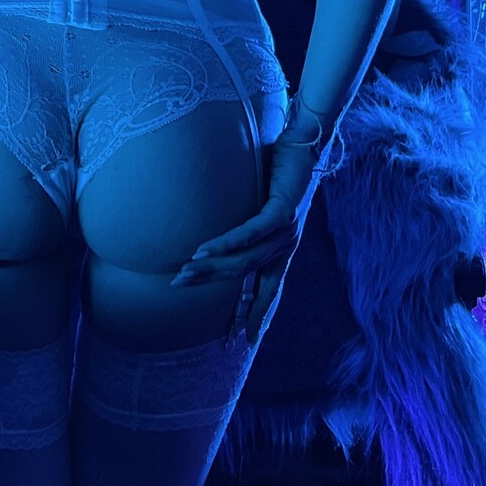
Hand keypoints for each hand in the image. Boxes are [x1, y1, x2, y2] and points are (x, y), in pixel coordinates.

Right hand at [170, 113, 325, 335]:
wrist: (306, 144)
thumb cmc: (279, 172)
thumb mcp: (261, 208)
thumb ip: (245, 228)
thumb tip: (214, 239)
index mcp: (284, 251)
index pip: (269, 292)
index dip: (256, 316)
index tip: (244, 341)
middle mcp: (286, 246)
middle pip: (246, 277)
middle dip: (212, 286)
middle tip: (179, 286)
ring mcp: (286, 231)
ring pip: (245, 259)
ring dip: (212, 266)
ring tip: (185, 271)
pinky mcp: (283, 211)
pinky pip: (250, 234)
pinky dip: (225, 243)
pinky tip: (204, 250)